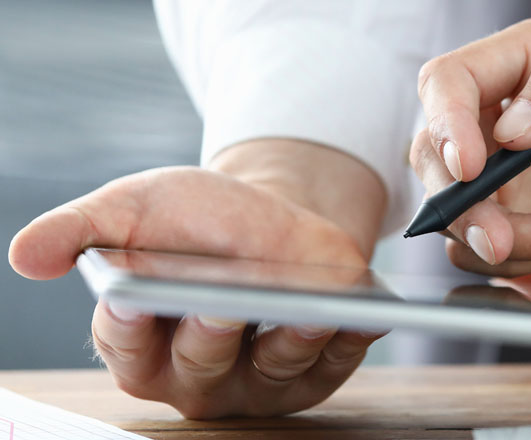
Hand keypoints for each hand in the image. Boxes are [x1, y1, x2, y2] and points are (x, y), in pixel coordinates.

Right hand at [8, 140, 386, 417]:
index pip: (124, 344)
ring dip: (290, 342)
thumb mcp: (136, 209)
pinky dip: (347, 340)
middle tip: (217, 307)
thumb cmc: (196, 220)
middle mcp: (196, 374)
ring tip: (308, 311)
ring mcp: (257, 380)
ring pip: (273, 370)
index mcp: (141, 341)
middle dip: (208, 337)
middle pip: (199, 367)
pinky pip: (332, 363)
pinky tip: (362, 316)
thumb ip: (81, 230)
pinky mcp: (311, 373)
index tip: (128, 299)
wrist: (267, 217)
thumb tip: (24, 256)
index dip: (125, 325)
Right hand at [411, 18, 530, 290]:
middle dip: (462, 202)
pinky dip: (507, 259)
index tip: (472, 168)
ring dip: (490, 236)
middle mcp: (503, 115)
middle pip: (433, 149)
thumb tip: (509, 127)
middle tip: (499, 235)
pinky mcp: (504, 218)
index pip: (451, 80)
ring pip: (446, 205)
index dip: (447, 122)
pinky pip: (467, 245)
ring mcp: (499, 173)